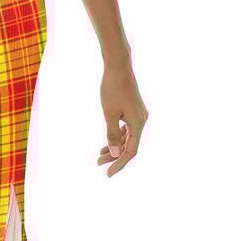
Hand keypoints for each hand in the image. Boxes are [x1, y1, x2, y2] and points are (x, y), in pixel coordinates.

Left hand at [97, 59, 147, 176]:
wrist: (118, 67)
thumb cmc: (112, 89)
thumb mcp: (109, 113)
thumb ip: (112, 134)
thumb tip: (115, 154)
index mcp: (138, 124)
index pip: (130, 151)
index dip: (119, 163)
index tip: (108, 174)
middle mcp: (141, 121)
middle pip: (130, 145)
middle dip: (115, 157)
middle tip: (99, 165)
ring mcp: (138, 115)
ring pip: (128, 138)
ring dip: (115, 147)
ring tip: (100, 156)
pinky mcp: (133, 110)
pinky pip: (127, 129)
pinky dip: (118, 137)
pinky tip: (108, 142)